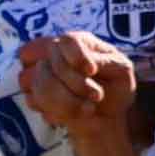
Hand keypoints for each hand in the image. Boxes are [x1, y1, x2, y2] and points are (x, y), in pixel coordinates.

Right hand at [15, 31, 135, 136]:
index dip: (77, 56)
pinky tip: (72, 114)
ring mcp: (39, 72)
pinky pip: (34, 101)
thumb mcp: (121, 71)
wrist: (106, 114)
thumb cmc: (115, 87)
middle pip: (53, 64)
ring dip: (67, 102)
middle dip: (77, 85)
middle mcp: (54, 53)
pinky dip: (56, 112)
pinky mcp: (32, 94)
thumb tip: (87, 67)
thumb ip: (105, 63)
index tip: (91, 71)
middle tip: (96, 96)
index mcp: (77, 42)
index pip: (66, 41)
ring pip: (41, 84)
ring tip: (87, 109)